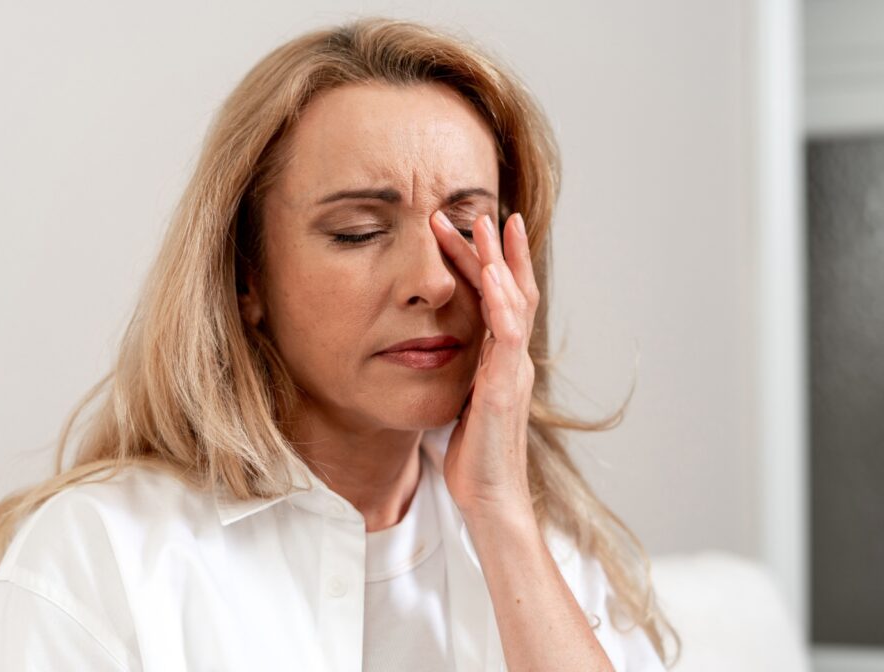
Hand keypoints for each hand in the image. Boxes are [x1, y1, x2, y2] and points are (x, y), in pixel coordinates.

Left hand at [429, 209, 538, 523]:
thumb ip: (459, 374)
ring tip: (485, 224)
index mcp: (502, 360)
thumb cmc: (472, 456)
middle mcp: (514, 358)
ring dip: (499, 260)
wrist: (489, 498)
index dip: (486, 264)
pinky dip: (501, 298)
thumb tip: (436, 352)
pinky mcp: (506, 385)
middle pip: (512, 290)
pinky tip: (489, 272)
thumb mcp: (461, 402)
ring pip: (514, 301)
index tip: (469, 231)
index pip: (499, 301)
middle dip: (496, 249)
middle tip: (480, 211)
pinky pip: (508, 332)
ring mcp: (513, 369)